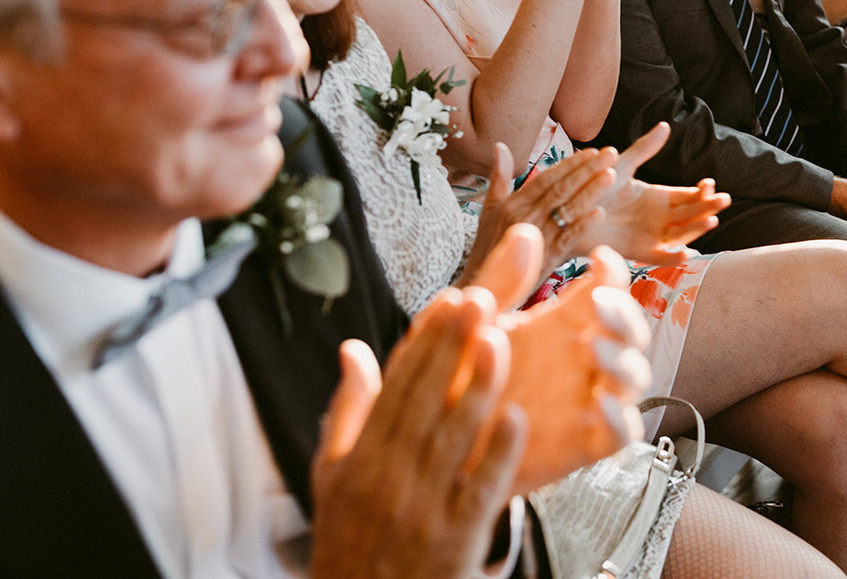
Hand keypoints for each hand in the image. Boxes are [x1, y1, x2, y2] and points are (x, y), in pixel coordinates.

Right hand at [310, 293, 523, 578]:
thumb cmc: (350, 545)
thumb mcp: (330, 479)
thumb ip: (346, 412)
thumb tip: (354, 351)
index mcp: (360, 459)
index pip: (396, 387)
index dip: (424, 341)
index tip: (448, 301)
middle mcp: (388, 479)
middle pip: (424, 402)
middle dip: (451, 349)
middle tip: (477, 300)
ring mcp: (421, 510)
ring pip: (453, 439)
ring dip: (476, 388)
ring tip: (498, 341)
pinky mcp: (453, 541)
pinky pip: (479, 491)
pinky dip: (497, 455)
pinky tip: (516, 418)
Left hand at [471, 229, 651, 491]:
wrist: (435, 441)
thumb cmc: (458, 376)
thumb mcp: (475, 324)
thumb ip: (502, 281)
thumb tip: (527, 231)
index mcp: (562, 323)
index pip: (607, 289)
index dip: (613, 271)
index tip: (600, 257)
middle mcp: (582, 358)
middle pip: (632, 330)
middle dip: (625, 313)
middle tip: (598, 302)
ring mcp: (588, 399)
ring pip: (635, 376)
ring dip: (624, 360)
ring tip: (594, 349)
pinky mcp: (585, 443)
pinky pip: (622, 431)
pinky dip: (623, 418)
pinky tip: (601, 403)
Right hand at [473, 144, 617, 277]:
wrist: (484, 283)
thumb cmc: (488, 243)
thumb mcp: (489, 208)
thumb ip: (498, 176)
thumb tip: (500, 145)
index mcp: (513, 203)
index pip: (546, 178)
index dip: (569, 164)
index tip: (591, 152)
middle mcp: (525, 217)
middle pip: (561, 189)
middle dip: (587, 170)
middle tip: (611, 153)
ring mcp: (537, 238)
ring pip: (567, 210)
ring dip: (591, 192)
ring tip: (611, 175)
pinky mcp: (546, 258)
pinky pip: (568, 238)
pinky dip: (583, 225)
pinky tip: (600, 212)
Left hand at [575, 122, 727, 264]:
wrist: (571, 211)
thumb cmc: (595, 187)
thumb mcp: (622, 166)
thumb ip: (645, 149)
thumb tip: (665, 125)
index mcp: (658, 197)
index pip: (688, 195)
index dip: (701, 191)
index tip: (710, 184)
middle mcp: (659, 217)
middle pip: (691, 214)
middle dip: (708, 207)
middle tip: (723, 200)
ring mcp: (651, 235)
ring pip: (682, 234)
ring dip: (697, 229)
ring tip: (711, 220)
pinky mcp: (639, 251)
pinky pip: (661, 255)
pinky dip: (675, 256)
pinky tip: (687, 252)